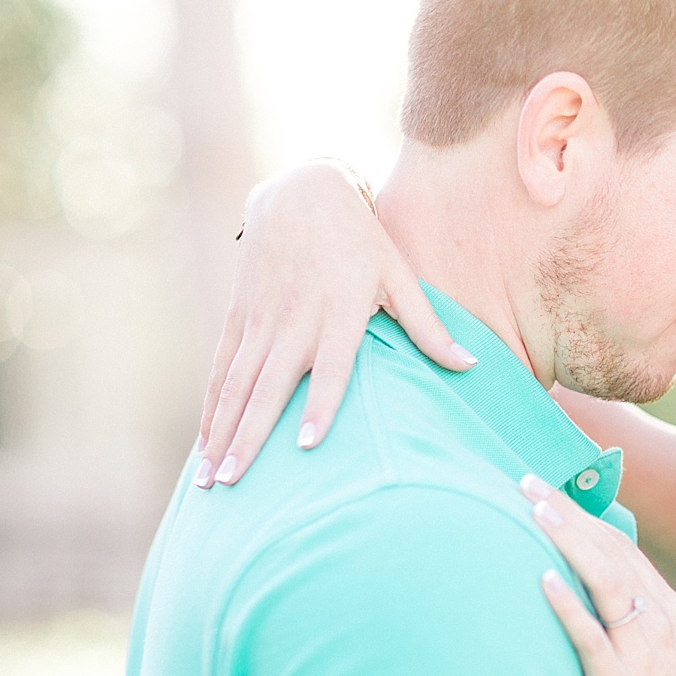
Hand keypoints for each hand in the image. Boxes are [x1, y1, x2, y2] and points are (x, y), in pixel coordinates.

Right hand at [196, 161, 478, 486]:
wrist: (300, 192)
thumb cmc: (362, 240)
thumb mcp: (399, 276)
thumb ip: (429, 327)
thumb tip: (470, 366)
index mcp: (339, 313)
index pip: (330, 368)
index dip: (320, 405)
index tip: (307, 445)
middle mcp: (295, 320)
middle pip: (269, 386)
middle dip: (250, 437)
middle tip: (236, 483)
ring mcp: (261, 319)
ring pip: (237, 384)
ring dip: (222, 432)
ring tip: (210, 480)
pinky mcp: (239, 315)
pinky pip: (222, 368)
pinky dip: (211, 406)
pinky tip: (204, 443)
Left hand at [520, 474, 675, 675]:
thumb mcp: (655, 664)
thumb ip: (628, 628)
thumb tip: (584, 600)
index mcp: (667, 614)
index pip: (623, 549)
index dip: (585, 516)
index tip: (549, 492)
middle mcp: (658, 623)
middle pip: (611, 551)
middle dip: (569, 513)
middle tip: (526, 481)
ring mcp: (640, 651)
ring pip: (604, 579)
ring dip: (567, 539)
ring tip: (532, 508)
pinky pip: (591, 636)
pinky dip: (567, 604)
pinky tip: (542, 578)